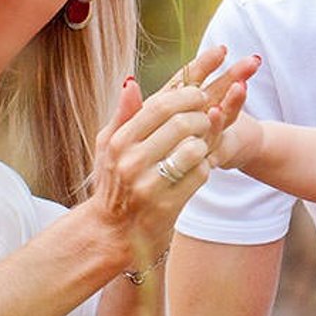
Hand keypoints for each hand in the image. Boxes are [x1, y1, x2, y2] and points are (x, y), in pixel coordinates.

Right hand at [87, 46, 257, 266]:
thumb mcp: (108, 147)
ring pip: (194, 148)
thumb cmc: (113, 183)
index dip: (187, 94)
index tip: (200, 93)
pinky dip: (204, 168)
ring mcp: (148, 185)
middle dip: (202, 117)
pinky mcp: (166, 206)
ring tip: (201, 145)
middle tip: (207, 119)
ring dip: (204, 144)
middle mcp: (131, 160)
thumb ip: (123, 114)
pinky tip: (198, 169)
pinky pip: (199, 175)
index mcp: (119, 141)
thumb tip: (132, 82)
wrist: (111, 233)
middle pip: (182, 122)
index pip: (160, 104)